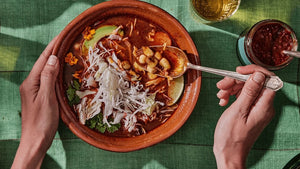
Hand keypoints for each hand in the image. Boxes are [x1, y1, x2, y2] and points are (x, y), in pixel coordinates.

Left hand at [11, 37, 58, 168]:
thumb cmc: (41, 122)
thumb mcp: (46, 99)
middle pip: (44, 63)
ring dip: (56, 60)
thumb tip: (53, 58)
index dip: (52, 46)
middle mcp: (31, 84)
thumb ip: (48, 78)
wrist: (36, 141)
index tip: (62, 35)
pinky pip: (49, 79)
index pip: (43, 59)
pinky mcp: (40, 97)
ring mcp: (35, 90)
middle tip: (67, 40)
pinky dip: (56, 72)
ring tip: (66, 51)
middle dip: (54, 50)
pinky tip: (63, 71)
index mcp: (31, 82)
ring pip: (46, 71)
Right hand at [213, 65, 275, 168]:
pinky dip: (231, 96)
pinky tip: (223, 101)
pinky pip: (241, 97)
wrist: (228, 153)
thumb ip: (249, 92)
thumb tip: (258, 75)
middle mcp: (263, 106)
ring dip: (231, 88)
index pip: (266, 79)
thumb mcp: (238, 111)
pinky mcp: (248, 111)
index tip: (238, 71)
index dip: (253, 72)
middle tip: (222, 85)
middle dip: (236, 81)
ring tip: (220, 95)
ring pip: (246, 89)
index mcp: (264, 106)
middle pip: (253, 83)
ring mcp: (256, 109)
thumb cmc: (232, 137)